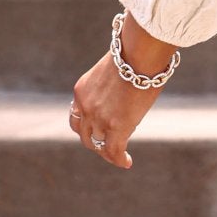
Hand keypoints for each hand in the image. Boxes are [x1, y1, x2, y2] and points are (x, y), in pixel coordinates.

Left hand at [68, 12, 176, 168]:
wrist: (139, 54)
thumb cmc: (134, 55)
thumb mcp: (113, 70)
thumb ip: (111, 84)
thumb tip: (124, 88)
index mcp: (81, 90)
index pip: (78, 115)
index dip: (86, 125)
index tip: (95, 129)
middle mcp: (85, 106)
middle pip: (84, 133)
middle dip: (95, 141)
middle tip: (107, 146)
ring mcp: (98, 118)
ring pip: (98, 144)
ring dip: (107, 151)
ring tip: (117, 156)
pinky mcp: (115, 126)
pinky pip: (114, 150)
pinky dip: (119, 159)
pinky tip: (126, 162)